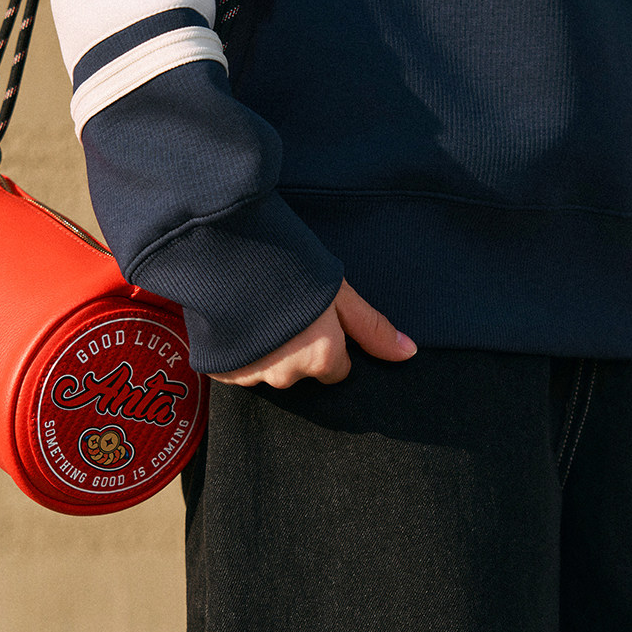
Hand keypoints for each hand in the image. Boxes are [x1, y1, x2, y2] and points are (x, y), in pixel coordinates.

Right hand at [207, 279, 416, 388]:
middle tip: (286, 309)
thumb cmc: (291, 268)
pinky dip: (240, 353)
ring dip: (268, 351)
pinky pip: (238, 371)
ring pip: (270, 371)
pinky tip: (238, 322)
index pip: (336, 368)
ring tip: (259, 311)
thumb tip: (409, 354)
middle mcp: (288, 377)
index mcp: (321, 359)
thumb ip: (372, 328)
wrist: (229, 255)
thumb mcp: (339, 292)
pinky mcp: (222, 372)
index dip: (329, 342)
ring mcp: (252, 377)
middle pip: (302, 371)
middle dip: (297, 348)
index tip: (316, 318)